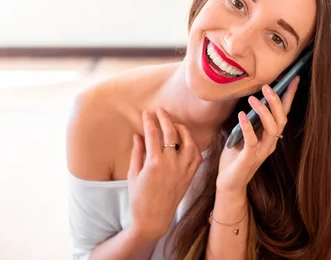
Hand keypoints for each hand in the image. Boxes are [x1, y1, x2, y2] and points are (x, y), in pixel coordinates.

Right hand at [128, 108, 202, 239]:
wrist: (153, 219)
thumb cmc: (139, 198)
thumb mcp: (133, 174)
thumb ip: (137, 152)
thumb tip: (138, 135)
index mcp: (154, 162)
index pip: (153, 134)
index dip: (149, 121)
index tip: (146, 113)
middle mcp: (171, 163)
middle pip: (171, 133)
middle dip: (165, 119)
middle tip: (160, 111)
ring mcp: (183, 169)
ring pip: (189, 142)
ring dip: (183, 130)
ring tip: (176, 124)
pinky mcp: (190, 176)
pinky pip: (197, 157)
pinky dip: (194, 146)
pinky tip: (187, 142)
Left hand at [217, 76, 300, 193]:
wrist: (229, 182)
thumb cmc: (236, 156)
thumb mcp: (243, 133)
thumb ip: (251, 120)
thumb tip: (252, 97)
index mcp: (270, 135)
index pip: (283, 113)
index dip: (289, 96)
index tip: (294, 78)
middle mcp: (270, 143)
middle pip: (281, 119)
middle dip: (276, 101)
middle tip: (267, 86)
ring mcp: (262, 151)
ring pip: (271, 129)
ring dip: (264, 112)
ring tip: (253, 99)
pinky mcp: (250, 158)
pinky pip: (252, 141)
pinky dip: (248, 127)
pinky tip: (242, 115)